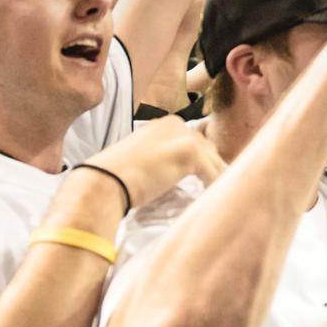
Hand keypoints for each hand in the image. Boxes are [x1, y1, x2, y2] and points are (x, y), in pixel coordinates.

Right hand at [82, 116, 225, 206]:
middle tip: (220, 189)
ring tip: (221, 198)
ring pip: (214, 161)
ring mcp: (184, 137)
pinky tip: (214, 202)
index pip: (195, 141)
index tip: (208, 179)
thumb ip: (163, 157)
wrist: (104, 181)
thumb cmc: (117, 175)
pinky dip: (216, 187)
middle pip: (208, 149)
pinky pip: (214, 173)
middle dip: (214, 169)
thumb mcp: (144, 157)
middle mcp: (177, 124)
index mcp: (165, 123)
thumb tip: (178, 172)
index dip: (204, 162)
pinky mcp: (189, 153)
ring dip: (218, 180)